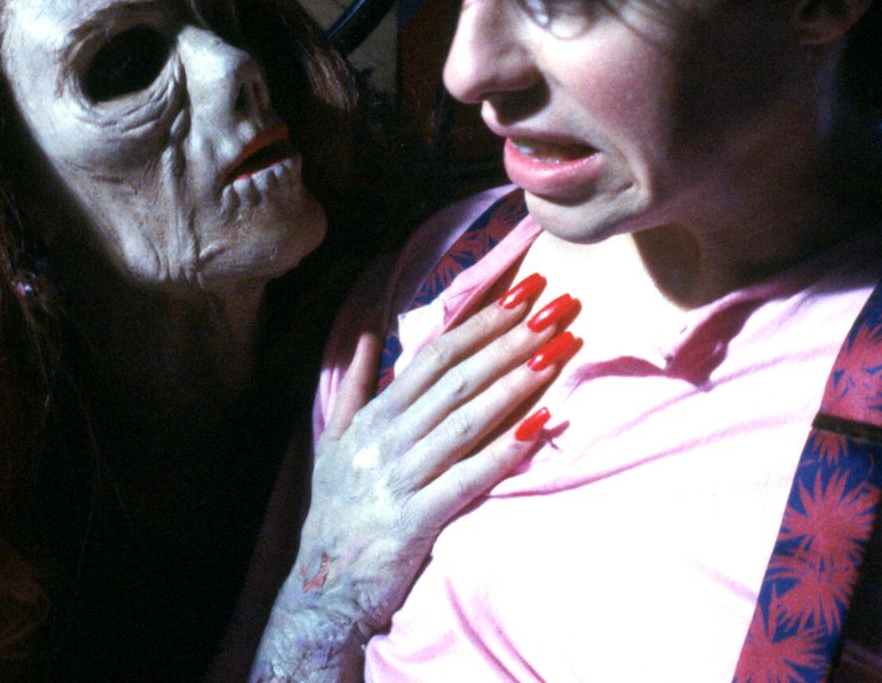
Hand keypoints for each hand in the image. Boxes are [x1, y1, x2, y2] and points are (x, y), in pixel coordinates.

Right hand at [247, 275, 581, 680]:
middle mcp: (387, 439)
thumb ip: (356, 384)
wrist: (323, 589)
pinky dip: (507, 450)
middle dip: (510, 338)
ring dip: (517, 382)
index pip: (434, 355)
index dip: (480, 320)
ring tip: (559, 349)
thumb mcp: (334, 441)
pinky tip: (543, 426)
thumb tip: (369, 330)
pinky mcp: (417, 519)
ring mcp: (402, 478)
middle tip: (557, 306)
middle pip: (458, 378)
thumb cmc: (337, 512)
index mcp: (374, 416)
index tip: (522, 292)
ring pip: (467, 419)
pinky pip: (469, 478)